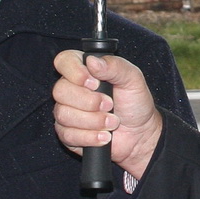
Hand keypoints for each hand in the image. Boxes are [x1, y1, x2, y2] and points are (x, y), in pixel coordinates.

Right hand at [53, 49, 163, 181]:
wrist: (140, 134)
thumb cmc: (135, 103)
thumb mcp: (132, 79)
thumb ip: (114, 66)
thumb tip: (92, 61)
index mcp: (84, 70)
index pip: (64, 61)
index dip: (74, 72)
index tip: (94, 83)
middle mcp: (71, 89)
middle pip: (59, 90)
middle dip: (89, 102)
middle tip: (110, 105)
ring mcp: (66, 112)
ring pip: (63, 114)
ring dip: (93, 121)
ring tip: (112, 122)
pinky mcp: (67, 134)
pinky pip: (67, 135)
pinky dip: (90, 137)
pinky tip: (104, 136)